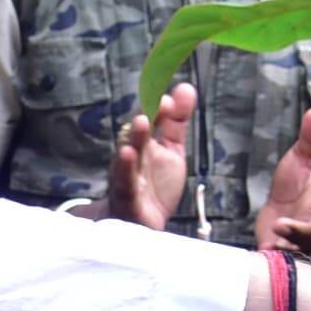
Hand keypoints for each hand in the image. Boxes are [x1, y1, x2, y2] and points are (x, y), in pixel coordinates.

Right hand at [107, 84, 193, 230]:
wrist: (141, 223)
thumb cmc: (155, 185)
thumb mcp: (171, 150)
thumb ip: (176, 122)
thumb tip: (186, 87)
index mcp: (144, 144)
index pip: (150, 121)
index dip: (158, 109)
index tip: (169, 99)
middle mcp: (132, 157)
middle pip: (137, 136)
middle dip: (146, 119)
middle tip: (157, 103)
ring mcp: (127, 177)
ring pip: (128, 156)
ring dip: (134, 139)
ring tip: (140, 122)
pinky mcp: (126, 199)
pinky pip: (124, 183)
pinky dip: (124, 169)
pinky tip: (127, 154)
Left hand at [253, 107, 310, 256]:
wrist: (288, 203)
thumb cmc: (301, 178)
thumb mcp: (305, 156)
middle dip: (301, 231)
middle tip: (285, 225)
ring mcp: (298, 240)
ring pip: (296, 249)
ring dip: (284, 246)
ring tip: (272, 242)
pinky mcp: (279, 249)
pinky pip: (276, 257)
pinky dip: (270, 256)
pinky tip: (261, 252)